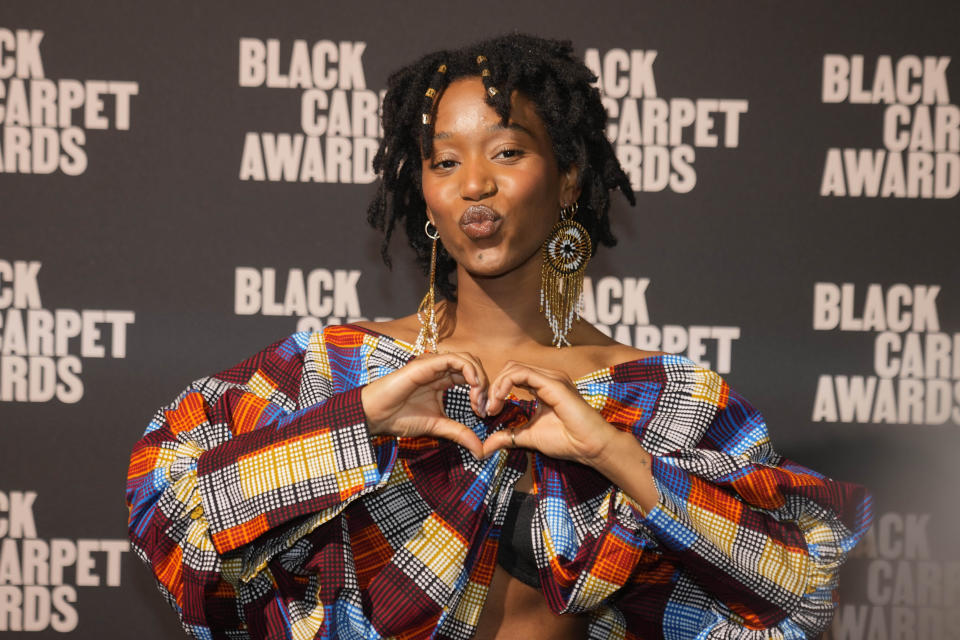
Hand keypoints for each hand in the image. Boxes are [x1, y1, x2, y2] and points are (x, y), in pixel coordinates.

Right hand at [361, 352, 488, 457]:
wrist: (376, 415)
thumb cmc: (400, 418)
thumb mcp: (438, 426)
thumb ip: (459, 433)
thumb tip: (481, 451)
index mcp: (442, 381)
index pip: (471, 378)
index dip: (483, 393)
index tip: (483, 413)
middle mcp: (440, 370)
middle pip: (473, 367)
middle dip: (485, 386)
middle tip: (484, 408)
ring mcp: (434, 365)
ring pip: (468, 359)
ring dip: (480, 378)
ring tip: (478, 400)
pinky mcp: (427, 363)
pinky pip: (456, 359)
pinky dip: (470, 370)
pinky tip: (473, 387)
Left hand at [482, 361, 619, 465]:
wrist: (591, 447)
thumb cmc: (567, 441)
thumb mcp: (529, 438)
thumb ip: (508, 437)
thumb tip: (485, 446)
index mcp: (543, 387)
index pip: (512, 376)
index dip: (496, 391)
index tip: (487, 413)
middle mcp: (547, 378)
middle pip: (510, 368)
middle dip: (493, 387)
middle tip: (486, 410)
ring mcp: (551, 378)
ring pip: (513, 368)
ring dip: (497, 386)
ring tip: (492, 408)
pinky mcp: (553, 383)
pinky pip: (521, 373)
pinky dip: (504, 385)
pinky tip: (500, 402)